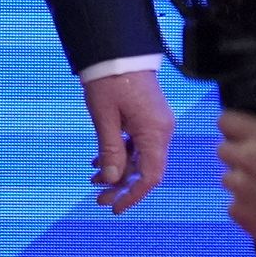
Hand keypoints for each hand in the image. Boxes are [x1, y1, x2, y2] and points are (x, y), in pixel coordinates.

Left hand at [84, 65, 175, 210]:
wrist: (117, 49)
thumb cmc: (110, 78)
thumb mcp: (104, 117)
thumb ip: (110, 150)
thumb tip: (110, 180)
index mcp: (155, 131)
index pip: (150, 176)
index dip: (134, 196)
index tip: (115, 207)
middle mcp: (162, 130)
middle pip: (146, 170)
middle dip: (122, 186)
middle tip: (98, 198)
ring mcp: (157, 124)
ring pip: (141, 158)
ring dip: (119, 170)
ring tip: (94, 178)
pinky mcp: (149, 118)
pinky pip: (139, 144)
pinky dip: (122, 154)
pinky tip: (100, 160)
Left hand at [216, 108, 255, 256]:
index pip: (226, 121)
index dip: (234, 128)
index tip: (240, 134)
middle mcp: (246, 158)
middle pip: (223, 150)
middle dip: (238, 156)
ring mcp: (239, 187)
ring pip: (228, 179)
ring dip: (242, 183)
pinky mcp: (239, 212)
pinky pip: (234, 206)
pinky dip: (246, 208)